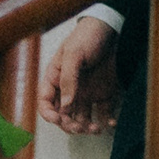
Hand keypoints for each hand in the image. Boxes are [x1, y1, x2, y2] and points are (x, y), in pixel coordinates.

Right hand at [41, 16, 119, 135]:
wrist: (112, 29)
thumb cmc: (87, 37)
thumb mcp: (74, 55)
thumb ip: (68, 80)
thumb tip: (65, 105)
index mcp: (55, 79)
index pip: (45, 102)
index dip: (49, 115)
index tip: (60, 120)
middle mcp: (69, 89)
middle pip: (63, 115)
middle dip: (70, 125)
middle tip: (80, 128)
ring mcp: (86, 92)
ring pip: (82, 118)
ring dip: (87, 127)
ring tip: (96, 128)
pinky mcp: (103, 93)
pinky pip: (103, 112)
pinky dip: (106, 121)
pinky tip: (110, 123)